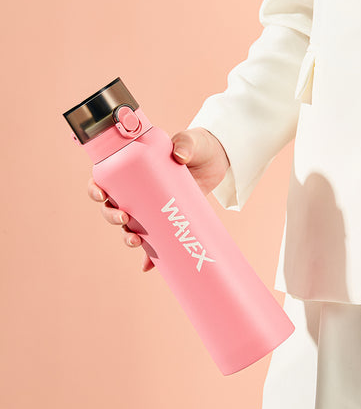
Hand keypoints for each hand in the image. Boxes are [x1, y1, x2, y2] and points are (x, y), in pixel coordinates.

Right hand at [87, 127, 230, 271]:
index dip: (95, 189)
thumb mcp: (191, 141)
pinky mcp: (168, 219)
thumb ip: (186, 143)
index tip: (101, 196)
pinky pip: (155, 241)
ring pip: (129, 227)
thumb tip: (180, 156)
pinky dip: (150, 256)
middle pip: (113, 206)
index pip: (105, 178)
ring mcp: (152, 207)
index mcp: (134, 168)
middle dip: (111, 217)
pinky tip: (148, 267)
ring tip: (136, 241)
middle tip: (124, 218)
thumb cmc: (197, 146)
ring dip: (126, 238)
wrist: (217, 160)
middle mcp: (138, 190)